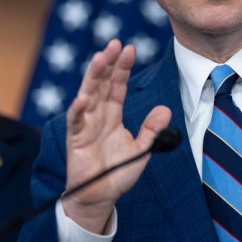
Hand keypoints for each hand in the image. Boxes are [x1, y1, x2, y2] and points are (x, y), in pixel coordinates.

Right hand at [62, 39, 170, 232]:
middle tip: (114, 43)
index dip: (122, 67)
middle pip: (101, 82)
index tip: (130, 48)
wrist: (100, 197)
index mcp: (112, 113)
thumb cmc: (118, 173)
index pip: (117, 84)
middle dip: (107, 63)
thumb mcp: (142, 149)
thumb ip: (152, 130)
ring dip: (93, 76)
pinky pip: (76, 121)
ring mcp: (85, 124)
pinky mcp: (76, 139)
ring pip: (87, 94)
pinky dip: (78, 109)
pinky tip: (83, 97)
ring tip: (100, 58)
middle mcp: (97, 114)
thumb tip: (165, 109)